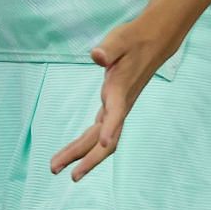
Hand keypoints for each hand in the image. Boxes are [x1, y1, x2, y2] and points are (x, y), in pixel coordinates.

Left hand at [50, 17, 178, 180]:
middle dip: (83, 156)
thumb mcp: (120, 39)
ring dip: (80, 155)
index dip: (111, 128)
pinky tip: (74, 153)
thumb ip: (109, 49)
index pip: (117, 112)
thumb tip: (97, 55)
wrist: (153, 43)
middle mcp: (120, 104)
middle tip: (57, 170)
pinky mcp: (114, 106)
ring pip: (100, 140)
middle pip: (104, 138)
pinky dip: (86, 144)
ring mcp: (117, 108)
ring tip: (57, 167)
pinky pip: (99, 132)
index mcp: (120, 90)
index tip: (104, 142)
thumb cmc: (133, 39)